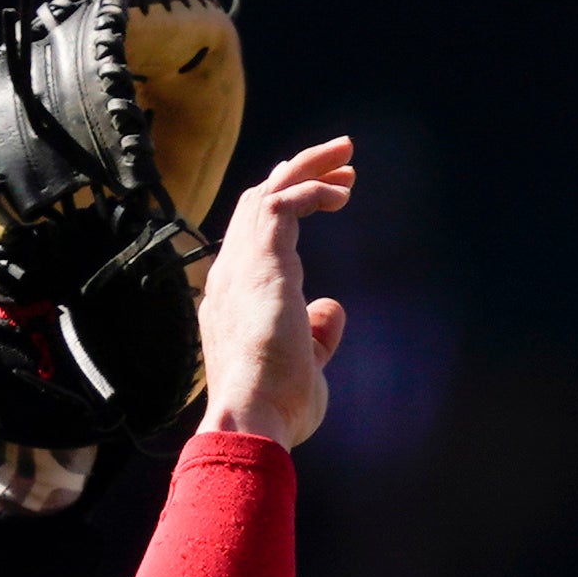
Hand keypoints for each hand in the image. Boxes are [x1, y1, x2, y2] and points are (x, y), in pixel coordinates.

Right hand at [198, 137, 354, 449]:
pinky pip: (283, 205)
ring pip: (268, 193)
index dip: (288, 208)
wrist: (252, 418)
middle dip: (300, 175)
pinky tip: (341, 194)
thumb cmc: (277, 407)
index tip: (327, 196)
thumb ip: (318, 334)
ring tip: (346, 158)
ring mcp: (241, 266)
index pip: (253, 236)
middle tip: (342, 164)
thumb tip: (332, 307)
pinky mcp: (261, 263)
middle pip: (258, 202)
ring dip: (309, 169)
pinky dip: (312, 191)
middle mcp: (231, 274)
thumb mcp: (307, 365)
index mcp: (235, 298)